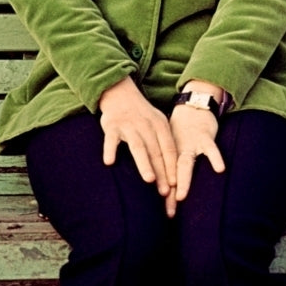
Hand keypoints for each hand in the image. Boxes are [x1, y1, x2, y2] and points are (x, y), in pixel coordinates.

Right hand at [98, 77, 178, 200]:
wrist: (121, 93)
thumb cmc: (143, 116)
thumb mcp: (158, 124)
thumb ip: (164, 144)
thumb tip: (174, 173)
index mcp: (160, 125)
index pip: (169, 149)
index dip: (172, 167)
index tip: (176, 186)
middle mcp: (146, 126)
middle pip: (155, 152)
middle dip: (161, 172)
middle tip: (165, 192)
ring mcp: (129, 125)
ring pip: (138, 147)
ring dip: (144, 163)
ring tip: (149, 179)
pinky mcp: (112, 126)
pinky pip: (111, 139)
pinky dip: (110, 149)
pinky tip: (109, 162)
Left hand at [169, 101, 225, 217]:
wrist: (192, 106)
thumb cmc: (182, 131)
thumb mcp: (173, 146)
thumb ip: (171, 165)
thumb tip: (166, 189)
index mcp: (169, 156)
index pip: (166, 179)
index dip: (166, 197)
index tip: (166, 215)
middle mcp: (177, 152)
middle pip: (172, 175)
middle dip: (170, 194)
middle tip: (169, 211)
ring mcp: (191, 145)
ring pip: (186, 164)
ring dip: (182, 180)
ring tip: (181, 196)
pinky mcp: (205, 137)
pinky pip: (211, 148)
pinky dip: (215, 158)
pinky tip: (220, 169)